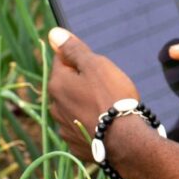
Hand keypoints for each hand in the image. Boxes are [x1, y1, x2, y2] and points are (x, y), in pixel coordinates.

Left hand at [45, 27, 138, 161]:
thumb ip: (74, 50)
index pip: (61, 60)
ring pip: (73, 107)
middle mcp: (55, 106)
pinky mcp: (76, 145)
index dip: (79, 57)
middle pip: (67, 85)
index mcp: (57, 84)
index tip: (97, 63)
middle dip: (82, 82)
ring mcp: (64, 128)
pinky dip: (89, 124)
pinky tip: (105, 123)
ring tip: (108, 106)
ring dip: (85, 104)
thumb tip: (53, 33)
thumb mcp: (96, 65)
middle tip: (106, 84)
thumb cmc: (112, 97)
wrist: (125, 140)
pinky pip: (80, 128)